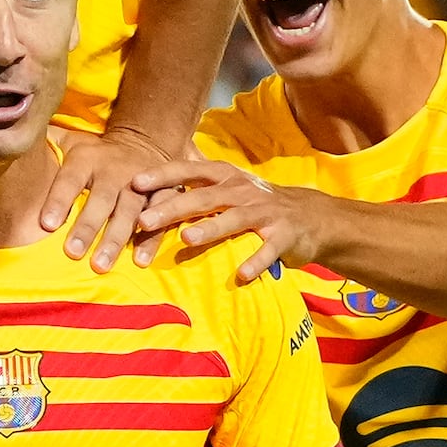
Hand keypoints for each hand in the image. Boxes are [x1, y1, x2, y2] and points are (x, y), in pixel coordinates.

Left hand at [41, 120, 201, 270]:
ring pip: (130, 213)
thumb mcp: (70, 141)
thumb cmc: (95, 152)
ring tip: (101, 264)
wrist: (144, 141)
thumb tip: (10, 143)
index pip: (70, 179)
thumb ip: (45, 145)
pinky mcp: (162, 196)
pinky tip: (140, 261)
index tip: (47, 224)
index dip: (59, 200)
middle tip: (73, 253)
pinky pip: (160, 219)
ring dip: (116, 239)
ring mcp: (141, 185)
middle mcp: (115, 172)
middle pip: (102, 200)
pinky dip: (151, 241)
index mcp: (87, 159)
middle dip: (88, 227)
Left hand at [123, 153, 325, 282]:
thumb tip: (150, 180)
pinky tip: (240, 275)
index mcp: (225, 177)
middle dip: (173, 207)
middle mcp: (242, 190)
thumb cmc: (256, 203)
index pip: (188, 171)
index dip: (162, 175)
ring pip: (234, 219)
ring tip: (186, 240)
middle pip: (204, 197)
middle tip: (144, 221)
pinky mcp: (284, 235)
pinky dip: (255, 262)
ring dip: (210, 229)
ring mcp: (265, 212)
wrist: (312, 217)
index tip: (134, 183)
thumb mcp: (227, 187)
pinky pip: (268, 250)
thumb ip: (194, 183)